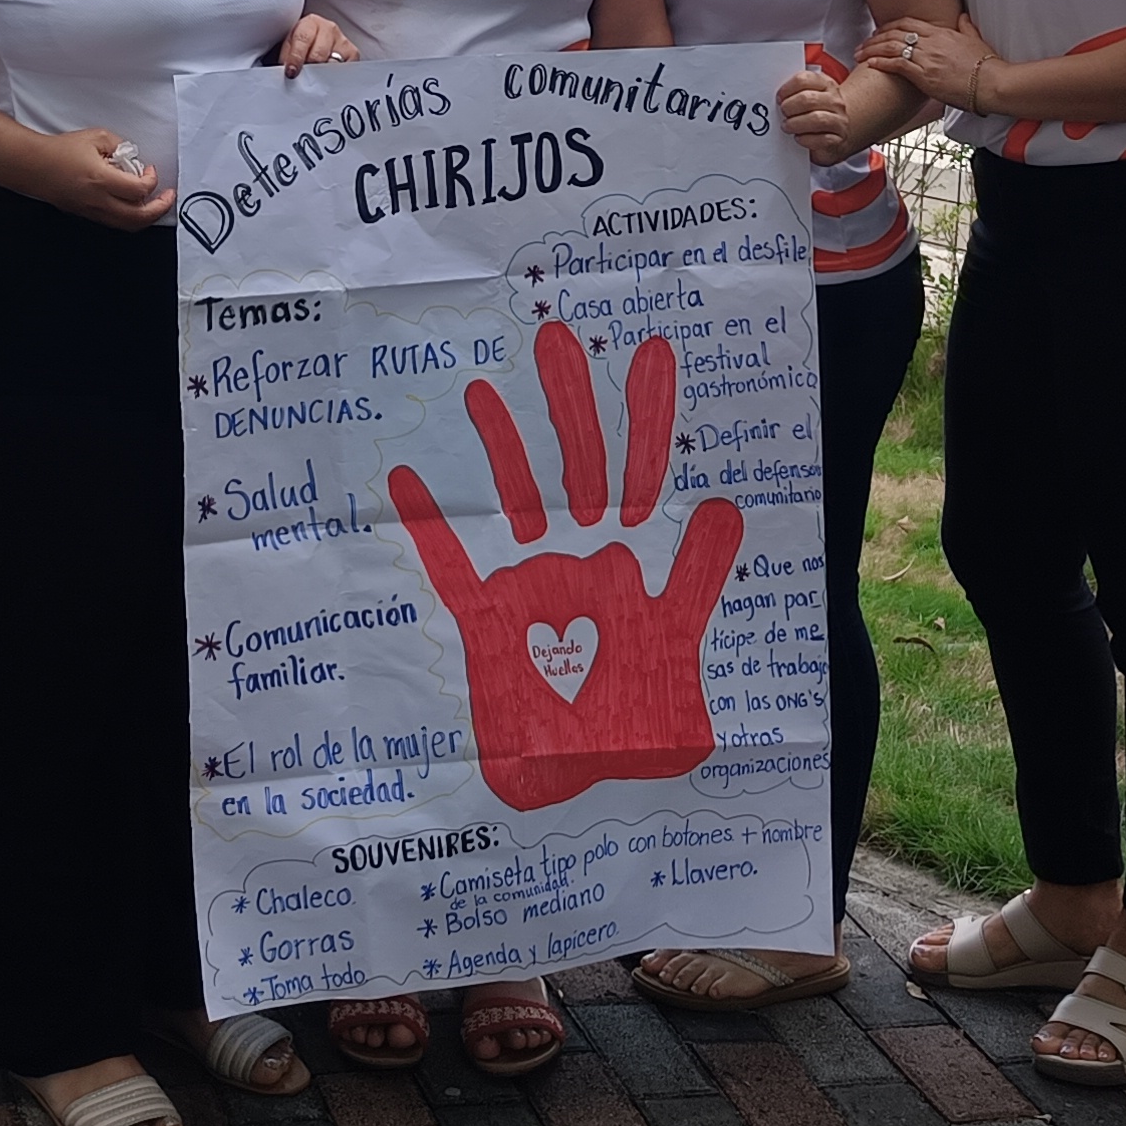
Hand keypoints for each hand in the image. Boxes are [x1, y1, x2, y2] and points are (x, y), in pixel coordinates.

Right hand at [30, 126, 176, 227]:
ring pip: (126, 225)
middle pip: (139, 218)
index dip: (152, 180)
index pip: (140, 190)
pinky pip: (113, 222)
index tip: (150, 171)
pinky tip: (130, 203)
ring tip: (153, 204)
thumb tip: (131, 158)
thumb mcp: (95, 137)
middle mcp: (98, 201)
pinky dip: (128, 216)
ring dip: (145, 216)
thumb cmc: (59, 151)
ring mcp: (91, 211)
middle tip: (168, 198)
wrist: (33, 165)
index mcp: (102, 180)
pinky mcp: (85, 214)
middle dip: (160, 209)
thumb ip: (119, 145)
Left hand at [276, 14, 356, 76]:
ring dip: (322, 75)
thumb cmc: (300, 44)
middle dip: (309, 68)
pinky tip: (327, 77)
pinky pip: (345, 70)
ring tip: (315, 78)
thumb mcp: (289, 45)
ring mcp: (342, 41)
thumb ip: (287, 56)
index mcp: (311, 23)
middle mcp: (329, 28)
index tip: (291, 72)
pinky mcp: (353, 54)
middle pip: (319, 54)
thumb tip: (289, 73)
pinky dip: (335, 77)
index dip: (296, 57)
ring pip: (332, 64)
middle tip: (302, 77)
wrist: (313, 42)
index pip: (303, 39)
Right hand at [387, 323, 743, 813]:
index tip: (654, 353)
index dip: (649, 417)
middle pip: (576, 463)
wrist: (585, 789)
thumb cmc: (639, 728)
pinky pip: (450, 564)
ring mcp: (528, 582)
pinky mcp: (485, 617)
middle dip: (570, 402)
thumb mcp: (680, 652)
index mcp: (633, 561)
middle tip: (559, 336)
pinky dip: (429, 525)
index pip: (644, 474)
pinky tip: (406, 479)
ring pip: (513, 497)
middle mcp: (578, 557)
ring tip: (483, 390)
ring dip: (501, 447)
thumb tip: (719, 506)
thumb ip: (695, 582)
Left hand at [775, 64, 857, 163]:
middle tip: (783, 113)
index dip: (787, 89)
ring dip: (796, 124)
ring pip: (816, 119)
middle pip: (808, 99)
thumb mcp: (810, 95)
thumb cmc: (818, 111)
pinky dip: (805, 139)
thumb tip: (777, 95)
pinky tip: (799, 137)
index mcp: (826, 84)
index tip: (779, 98)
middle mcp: (835, 101)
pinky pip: (821, 139)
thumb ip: (795, 91)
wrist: (839, 131)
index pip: (804, 80)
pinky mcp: (838, 139)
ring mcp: (839, 120)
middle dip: (790, 107)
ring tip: (787, 126)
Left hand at [863, 15, 999, 114]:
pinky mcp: (924, 75)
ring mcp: (927, 58)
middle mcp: (931, 42)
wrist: (992, 83)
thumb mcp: (976, 40)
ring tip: (860, 54)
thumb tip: (963, 17)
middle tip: (864, 43)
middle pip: (895, 33)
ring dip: (872, 50)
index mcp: (942, 32)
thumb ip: (966, 27)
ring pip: (891, 47)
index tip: (880, 31)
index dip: (890, 26)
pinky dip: (881, 63)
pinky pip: (897, 65)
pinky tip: (871, 64)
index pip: (908, 23)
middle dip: (875, 38)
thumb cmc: (987, 66)